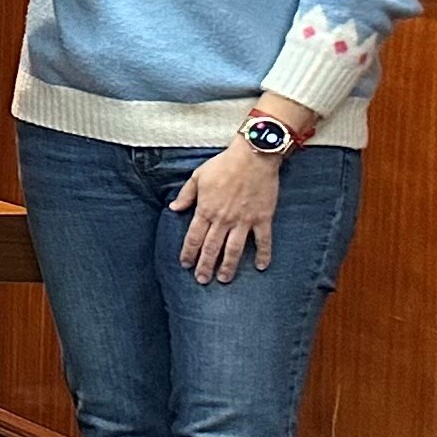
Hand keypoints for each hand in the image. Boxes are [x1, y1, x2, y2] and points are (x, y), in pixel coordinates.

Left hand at [170, 146, 283, 284]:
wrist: (253, 157)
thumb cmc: (223, 165)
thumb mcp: (198, 177)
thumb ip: (186, 195)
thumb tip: (173, 209)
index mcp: (206, 210)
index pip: (194, 238)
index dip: (188, 253)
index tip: (185, 265)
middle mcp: (223, 219)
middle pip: (212, 248)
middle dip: (205, 266)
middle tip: (202, 280)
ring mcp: (244, 220)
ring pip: (234, 249)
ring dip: (229, 266)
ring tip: (224, 279)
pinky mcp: (263, 218)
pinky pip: (263, 240)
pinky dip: (263, 254)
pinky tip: (262, 267)